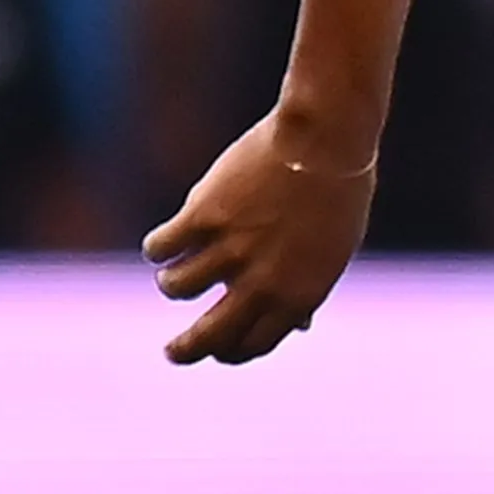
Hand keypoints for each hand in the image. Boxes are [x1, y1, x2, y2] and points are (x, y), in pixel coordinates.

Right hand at [147, 114, 379, 364]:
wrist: (324, 140)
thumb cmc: (336, 193)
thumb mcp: (332, 252)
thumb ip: (307, 291)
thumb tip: (298, 326)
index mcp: (297, 296)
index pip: (253, 344)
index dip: (231, 351)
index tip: (218, 349)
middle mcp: (260, 281)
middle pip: (209, 336)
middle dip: (186, 350)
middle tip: (173, 353)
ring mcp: (229, 250)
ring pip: (175, 286)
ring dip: (171, 282)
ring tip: (173, 270)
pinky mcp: (202, 216)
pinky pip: (160, 247)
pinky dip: (158, 248)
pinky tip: (163, 243)